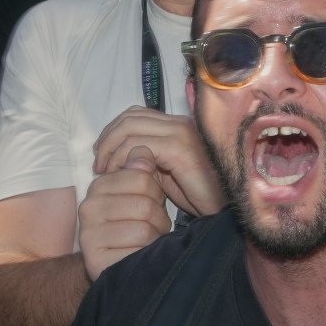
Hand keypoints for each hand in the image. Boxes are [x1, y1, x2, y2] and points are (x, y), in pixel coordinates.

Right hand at [79, 148, 172, 281]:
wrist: (119, 267)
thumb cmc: (134, 227)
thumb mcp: (141, 195)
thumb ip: (142, 172)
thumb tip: (143, 151)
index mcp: (98, 186)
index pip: (140, 176)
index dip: (156, 192)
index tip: (151, 203)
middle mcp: (87, 207)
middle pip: (144, 203)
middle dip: (159, 217)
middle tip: (154, 226)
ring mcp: (88, 234)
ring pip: (144, 228)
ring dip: (156, 237)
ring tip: (150, 240)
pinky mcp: (95, 259)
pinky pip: (137, 250)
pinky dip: (148, 254)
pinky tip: (141, 255)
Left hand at [91, 109, 225, 216]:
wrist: (226, 210)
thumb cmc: (200, 196)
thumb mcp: (168, 175)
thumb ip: (147, 160)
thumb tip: (120, 157)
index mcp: (177, 126)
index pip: (137, 115)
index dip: (113, 132)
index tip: (102, 156)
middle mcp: (179, 123)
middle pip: (130, 117)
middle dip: (108, 138)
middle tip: (99, 163)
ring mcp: (180, 133)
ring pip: (131, 126)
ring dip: (111, 148)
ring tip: (105, 170)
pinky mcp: (179, 149)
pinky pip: (139, 145)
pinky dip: (122, 158)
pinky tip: (118, 174)